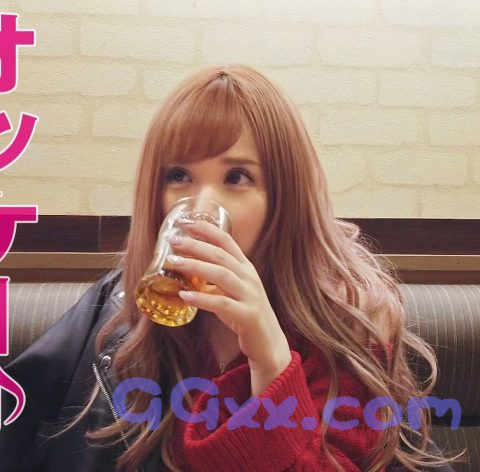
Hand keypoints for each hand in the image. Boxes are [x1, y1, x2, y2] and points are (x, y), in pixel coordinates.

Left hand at [166, 220, 291, 377]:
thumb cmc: (244, 313)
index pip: (227, 241)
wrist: (268, 342)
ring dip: (195, 266)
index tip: (186, 222)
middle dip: (195, 244)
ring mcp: (250, 295)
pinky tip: (185, 296)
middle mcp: (249, 277)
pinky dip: (202, 299)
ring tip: (174, 262)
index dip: (206, 229)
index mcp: (245, 268)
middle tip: (172, 240)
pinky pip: (222, 304)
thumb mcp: (231, 290)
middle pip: (220, 255)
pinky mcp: (248, 315)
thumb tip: (186, 268)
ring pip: (221, 274)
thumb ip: (213, 279)